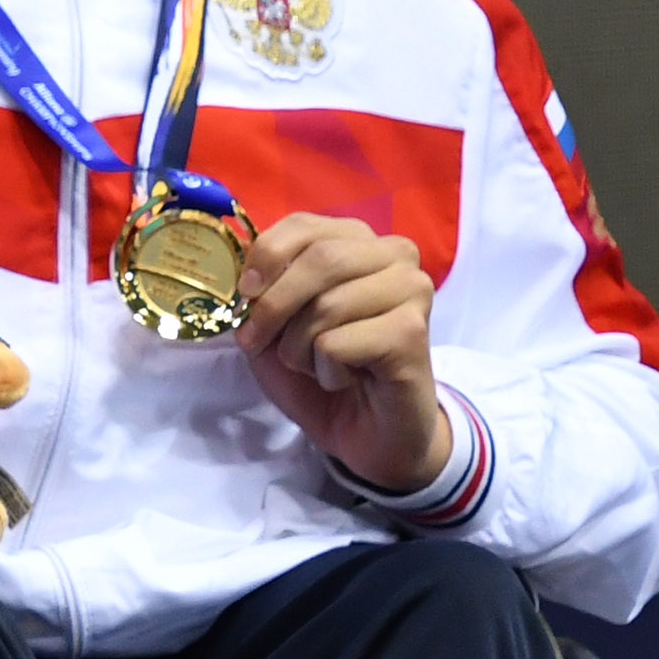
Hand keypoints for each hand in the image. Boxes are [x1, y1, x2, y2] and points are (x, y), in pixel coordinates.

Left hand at [233, 214, 448, 491]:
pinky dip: (326, 372)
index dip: (266, 256)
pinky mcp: (412, 332)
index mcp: (361, 241)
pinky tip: (346, 379)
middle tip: (257, 342)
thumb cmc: (326, 372)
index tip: (245, 293)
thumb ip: (266, 291)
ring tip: (319, 366)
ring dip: (300, 349)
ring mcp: (411, 291)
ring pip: (326, 306)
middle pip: (319, 259)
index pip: (305, 225)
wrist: (371, 434)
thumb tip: (248, 279)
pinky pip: (337, 344)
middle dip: (274, 307)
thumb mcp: (280, 325)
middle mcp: (395, 255)